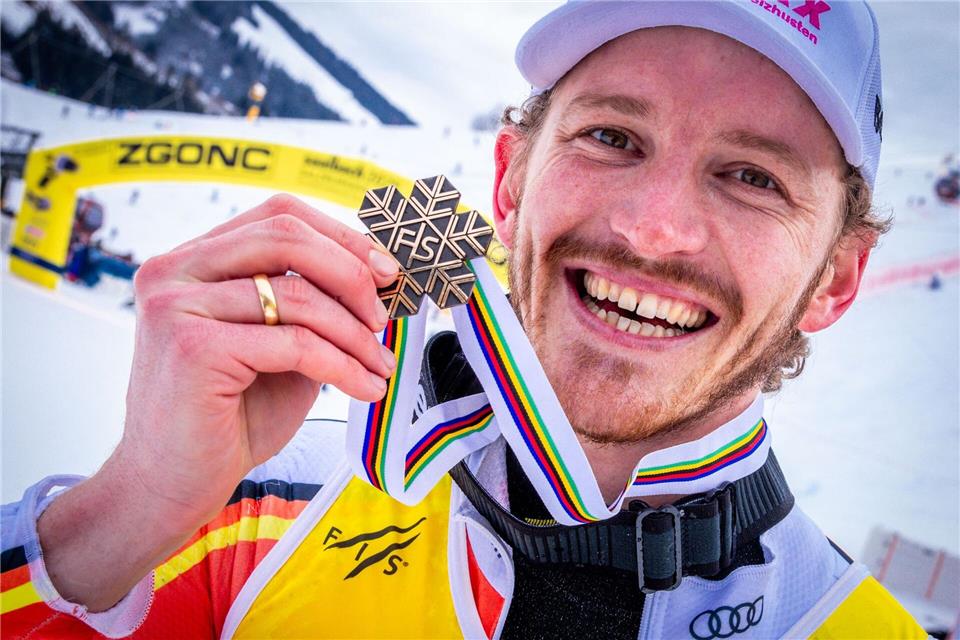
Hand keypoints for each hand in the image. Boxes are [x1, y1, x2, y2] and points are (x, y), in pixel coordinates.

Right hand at [38, 194, 399, 609]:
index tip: (385, 271)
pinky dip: (343, 366)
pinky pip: (295, 344)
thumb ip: (309, 307)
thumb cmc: (228, 418)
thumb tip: (379, 281)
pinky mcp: (192, 348)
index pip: (278, 215)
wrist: (170, 486)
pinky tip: (365, 388)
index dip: (341, 236)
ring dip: (355, 333)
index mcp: (192, 260)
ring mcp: (177, 306)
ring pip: (297, 295)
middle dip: (351, 274)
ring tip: (380, 364)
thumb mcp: (277, 348)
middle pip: (286, 236)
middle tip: (384, 316)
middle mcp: (174, 271)